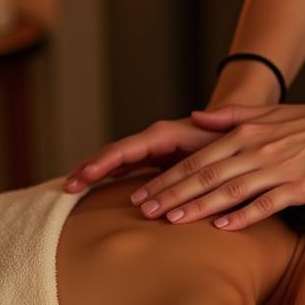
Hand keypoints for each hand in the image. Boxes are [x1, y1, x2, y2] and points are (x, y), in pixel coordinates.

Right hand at [62, 117, 225, 192]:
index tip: (85, 175)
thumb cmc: (233, 135)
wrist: (237, 135)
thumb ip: (217, 120)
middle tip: (67, 187)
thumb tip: (197, 113)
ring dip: (94, 174)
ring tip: (71, 190)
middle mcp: (155, 141)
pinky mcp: (156, 163)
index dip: (104, 162)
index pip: (128, 148)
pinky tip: (92, 190)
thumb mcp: (228, 127)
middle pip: (115, 155)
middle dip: (90, 169)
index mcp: (167, 134)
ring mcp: (153, 152)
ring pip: (117, 163)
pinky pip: (126, 170)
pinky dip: (108, 178)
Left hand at [130, 93, 304, 229]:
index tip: (143, 192)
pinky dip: (242, 215)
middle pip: (205, 175)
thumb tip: (198, 117)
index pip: (198, 159)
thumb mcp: (272, 112)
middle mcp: (256, 150)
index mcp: (246, 133)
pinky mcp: (299, 187)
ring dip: (197, 206)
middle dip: (171, 193)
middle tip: (142, 211)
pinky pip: (265, 203)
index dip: (168, 177)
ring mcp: (278, 169)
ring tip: (170, 221)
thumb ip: (233, 115)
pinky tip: (221, 227)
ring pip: (228, 190)